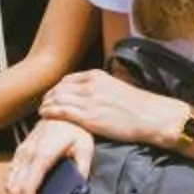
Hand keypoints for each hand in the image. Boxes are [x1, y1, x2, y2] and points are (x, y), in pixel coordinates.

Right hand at [5, 118, 94, 193]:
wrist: (63, 109)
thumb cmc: (77, 129)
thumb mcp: (85, 148)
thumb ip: (82, 169)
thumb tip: (76, 190)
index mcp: (41, 156)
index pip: (26, 189)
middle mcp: (26, 154)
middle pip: (14, 190)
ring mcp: (21, 152)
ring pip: (9, 183)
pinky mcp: (20, 151)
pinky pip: (11, 174)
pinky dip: (14, 190)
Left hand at [37, 69, 178, 145]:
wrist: (152, 117)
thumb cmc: (141, 107)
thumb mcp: (119, 88)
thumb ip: (103, 88)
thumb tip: (96, 95)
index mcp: (98, 76)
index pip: (69, 79)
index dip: (58, 87)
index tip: (53, 94)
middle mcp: (91, 85)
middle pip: (60, 88)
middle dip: (49, 96)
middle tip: (44, 103)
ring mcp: (89, 101)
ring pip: (58, 99)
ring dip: (47, 104)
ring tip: (42, 111)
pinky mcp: (89, 117)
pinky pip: (62, 112)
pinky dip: (50, 112)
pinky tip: (44, 116)